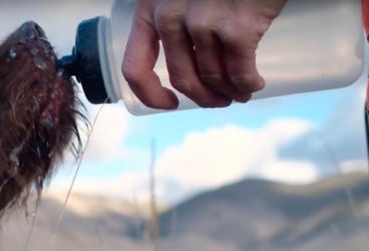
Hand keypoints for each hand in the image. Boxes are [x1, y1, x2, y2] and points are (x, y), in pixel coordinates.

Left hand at [121, 0, 286, 108]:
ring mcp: (202, 22)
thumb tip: (184, 62)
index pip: (134, 67)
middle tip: (220, 100)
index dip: (150, 95)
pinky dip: (248, 84)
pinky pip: (239, 72)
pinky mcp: (236, 28)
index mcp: (150, 9)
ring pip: (213, 78)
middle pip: (182, 78)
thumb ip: (174, 17)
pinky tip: (254, 83)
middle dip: (203, 97)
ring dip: (230, 92)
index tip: (170, 102)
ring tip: (241, 90)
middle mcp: (169, 17)